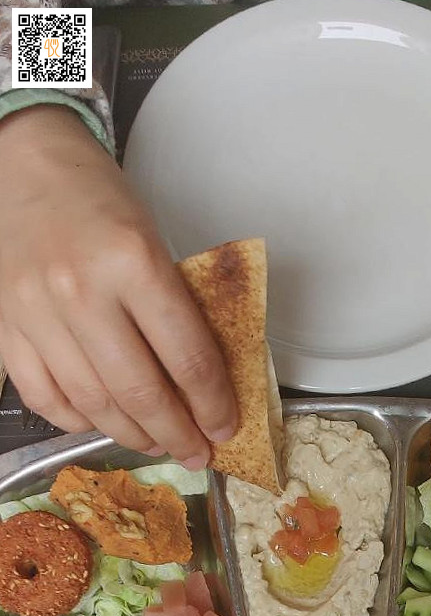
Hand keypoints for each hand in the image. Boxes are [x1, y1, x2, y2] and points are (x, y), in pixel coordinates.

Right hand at [0, 106, 236, 466]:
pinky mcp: (7, 328)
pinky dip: (78, 421)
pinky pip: (46, 398)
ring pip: (94, 405)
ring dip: (132, 436)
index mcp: (133, 261)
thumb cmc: (97, 199)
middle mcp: (82, 292)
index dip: (211, 404)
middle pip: (140, 392)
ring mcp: (37, 314)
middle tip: (195, 453)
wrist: (23, 163)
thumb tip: (202, 384)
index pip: (186, 356)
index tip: (224, 428)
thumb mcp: (153, 240)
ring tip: (157, 444)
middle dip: (176, 434)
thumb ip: (175, 309)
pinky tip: (103, 422)